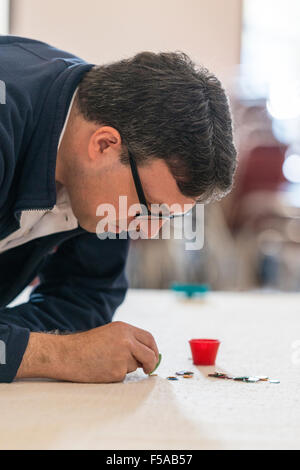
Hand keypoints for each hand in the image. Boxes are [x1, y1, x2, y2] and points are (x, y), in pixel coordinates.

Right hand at [17, 321, 158, 382]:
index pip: (149, 338)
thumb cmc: (85, 345)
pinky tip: (101, 369)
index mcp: (124, 328)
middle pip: (150, 354)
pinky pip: (123, 376)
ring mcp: (122, 356)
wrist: (67, 354)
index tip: (153, 357)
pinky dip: (115, 375)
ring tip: (105, 362)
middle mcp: (126, 340)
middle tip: (147, 369)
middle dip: (151, 363)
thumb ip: (127, 340)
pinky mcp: (117, 371)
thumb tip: (146, 354)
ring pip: (135, 366)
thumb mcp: (109, 333)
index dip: (153, 349)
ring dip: (125, 367)